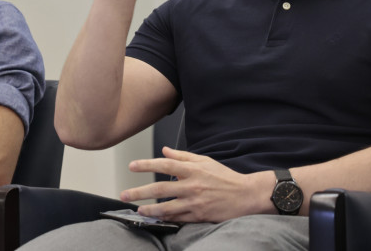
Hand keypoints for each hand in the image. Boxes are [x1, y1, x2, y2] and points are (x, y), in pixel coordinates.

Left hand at [120, 146, 270, 222]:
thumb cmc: (225, 178)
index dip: (146, 165)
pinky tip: (156, 218)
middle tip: (124, 194)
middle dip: (139, 192)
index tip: (132, 166)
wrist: (246, 195)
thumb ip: (183, 156)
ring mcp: (195, 203)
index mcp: (193, 170)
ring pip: (166, 207)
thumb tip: (165, 151)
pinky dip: (166, 218)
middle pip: (160, 189)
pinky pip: (178, 218)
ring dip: (149, 209)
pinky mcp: (199, 216)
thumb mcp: (205, 161)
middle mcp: (192, 186)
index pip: (164, 165)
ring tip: (137, 209)